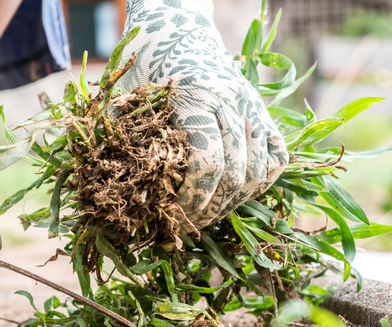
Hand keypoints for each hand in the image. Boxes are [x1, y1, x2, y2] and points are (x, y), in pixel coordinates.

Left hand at [117, 0, 287, 231]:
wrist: (175, 26)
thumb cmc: (144, 66)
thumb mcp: (128, 99)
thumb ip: (127, 139)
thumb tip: (123, 192)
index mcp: (193, 98)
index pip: (206, 164)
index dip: (192, 200)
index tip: (174, 219)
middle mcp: (230, 101)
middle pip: (235, 173)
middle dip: (211, 209)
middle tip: (188, 226)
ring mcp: (251, 104)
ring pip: (259, 169)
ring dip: (235, 202)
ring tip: (208, 216)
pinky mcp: (262, 108)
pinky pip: (277, 154)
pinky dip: (262, 181)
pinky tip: (236, 196)